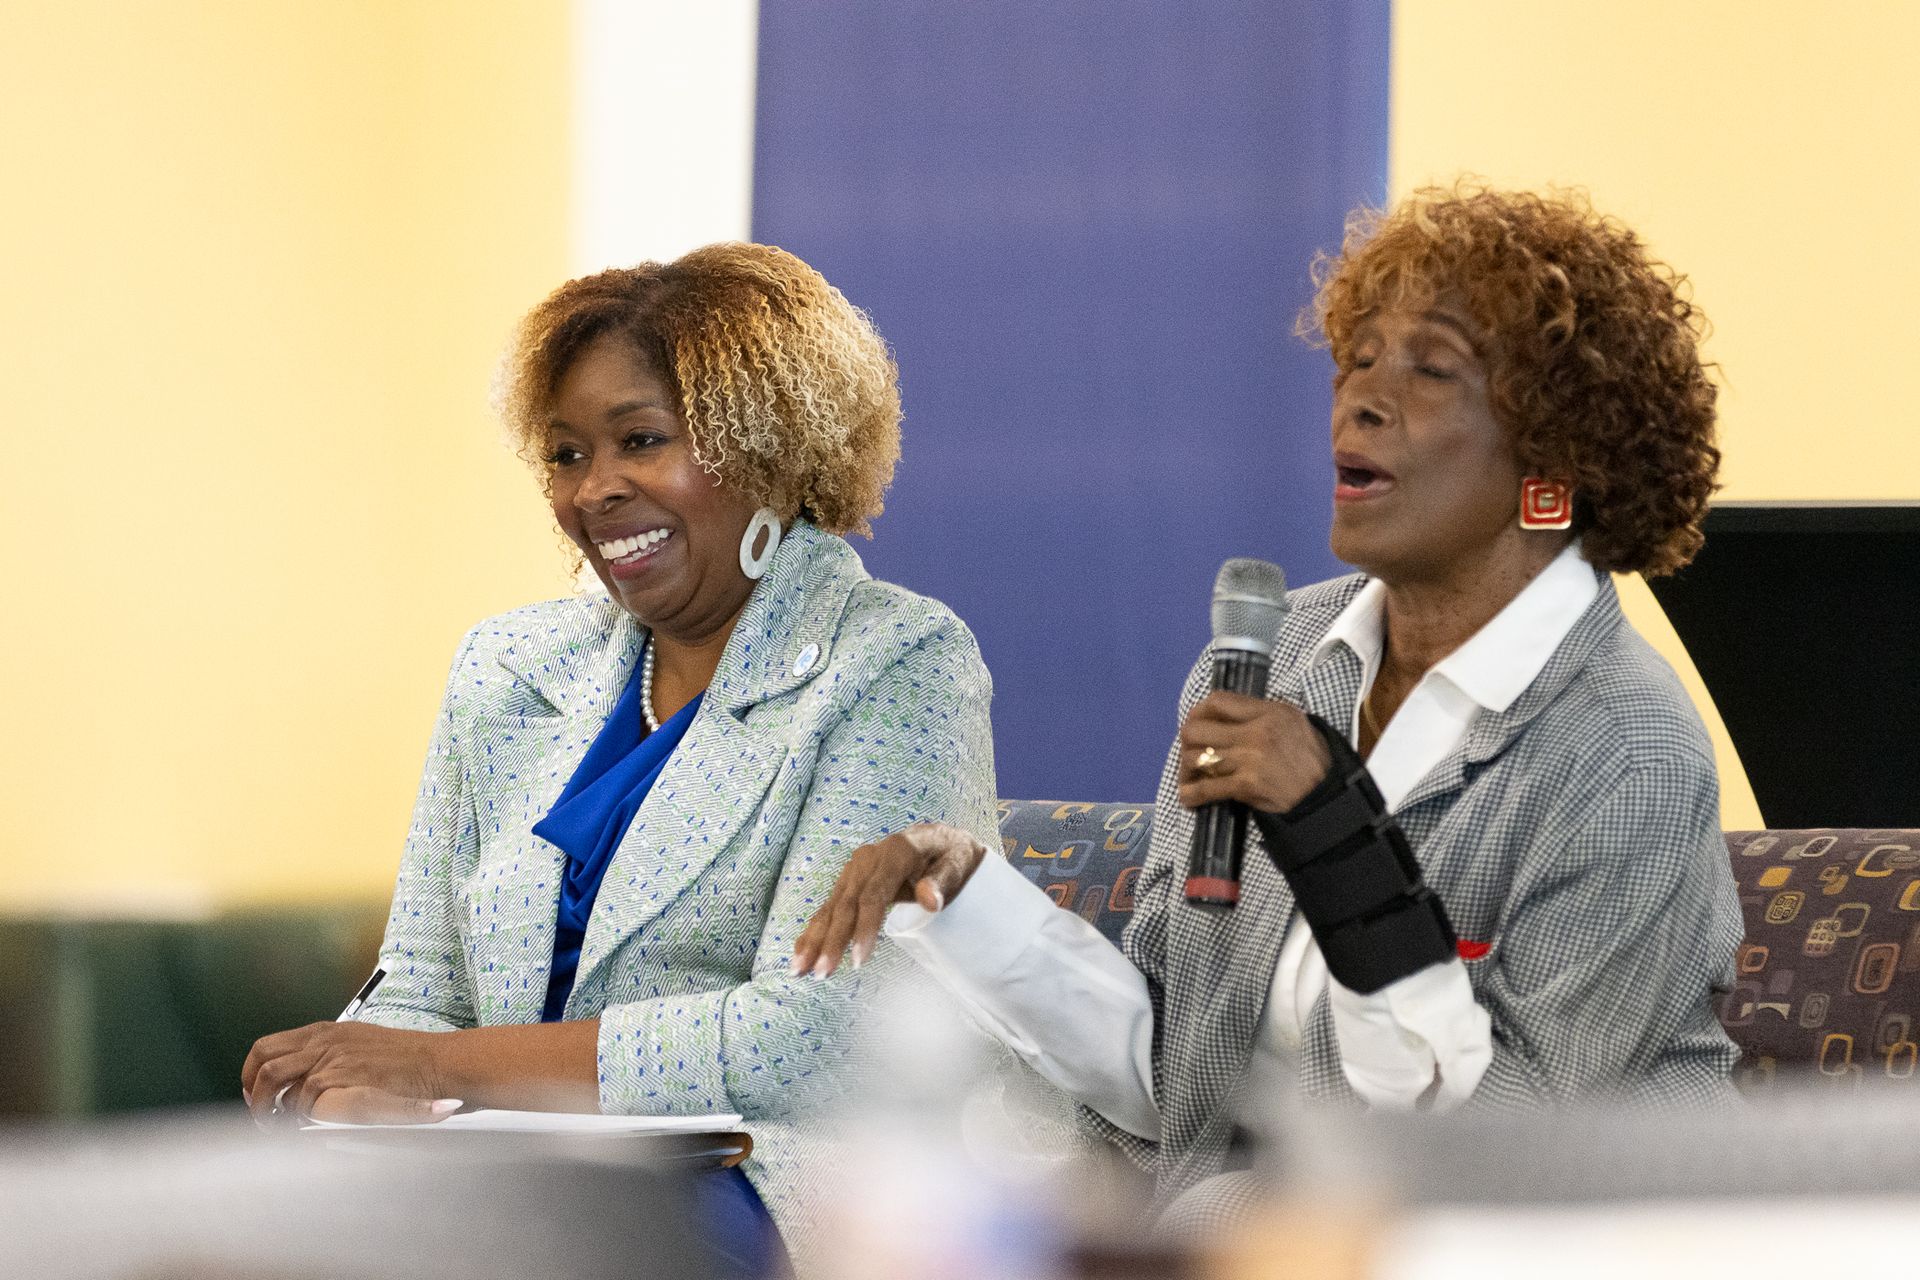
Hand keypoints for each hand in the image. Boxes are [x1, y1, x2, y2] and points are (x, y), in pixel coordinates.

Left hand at [241, 1022, 460, 1124]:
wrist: (443, 1065)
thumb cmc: (411, 1062)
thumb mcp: (363, 1045)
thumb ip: (330, 1057)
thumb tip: (300, 1083)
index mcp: (326, 1031)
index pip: (267, 1048)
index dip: (253, 1076)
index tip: (257, 1096)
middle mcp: (324, 1041)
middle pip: (264, 1064)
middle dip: (256, 1096)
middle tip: (264, 1117)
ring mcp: (332, 1059)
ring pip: (277, 1083)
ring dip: (272, 1110)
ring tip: (282, 1128)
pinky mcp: (343, 1079)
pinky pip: (304, 1101)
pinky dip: (299, 1118)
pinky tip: (309, 1128)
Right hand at [791, 822, 988, 977]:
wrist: (938, 841)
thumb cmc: (951, 856)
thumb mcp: (958, 862)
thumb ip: (943, 880)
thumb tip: (931, 900)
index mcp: (894, 852)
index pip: (873, 895)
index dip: (864, 928)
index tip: (858, 960)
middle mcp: (867, 859)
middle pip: (846, 904)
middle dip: (832, 941)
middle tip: (822, 973)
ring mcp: (854, 870)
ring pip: (831, 908)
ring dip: (814, 940)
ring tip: (799, 970)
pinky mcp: (849, 882)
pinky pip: (828, 908)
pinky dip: (813, 932)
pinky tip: (800, 953)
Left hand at [1177, 691, 1332, 812]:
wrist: (1326, 796)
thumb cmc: (1312, 758)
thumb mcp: (1293, 722)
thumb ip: (1261, 713)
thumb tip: (1227, 714)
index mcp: (1269, 712)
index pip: (1217, 701)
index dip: (1198, 712)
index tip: (1196, 722)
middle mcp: (1257, 732)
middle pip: (1197, 729)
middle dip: (1186, 742)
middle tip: (1191, 752)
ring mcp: (1250, 759)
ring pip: (1196, 758)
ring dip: (1187, 770)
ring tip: (1190, 777)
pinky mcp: (1246, 785)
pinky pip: (1206, 788)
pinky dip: (1192, 794)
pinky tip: (1189, 797)